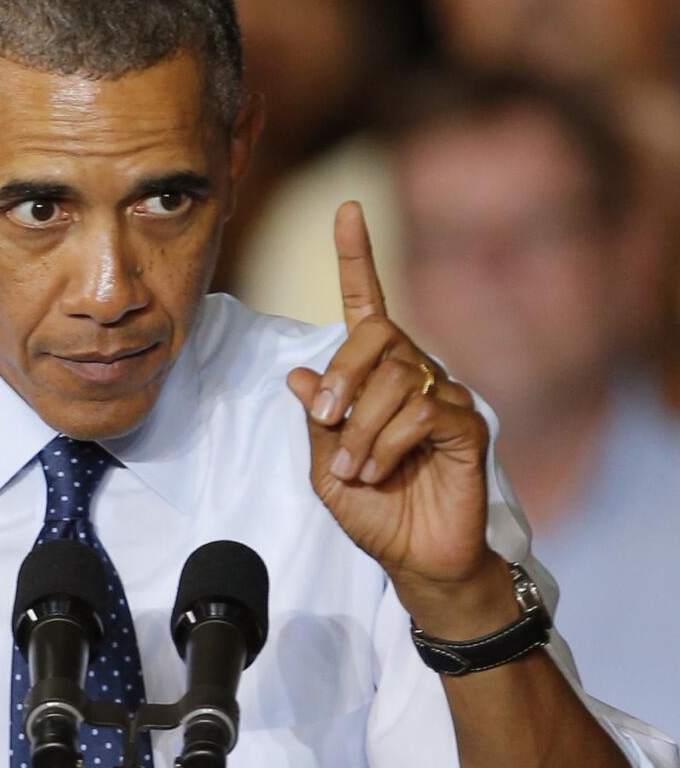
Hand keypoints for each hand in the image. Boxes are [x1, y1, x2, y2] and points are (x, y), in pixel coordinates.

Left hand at [287, 203, 512, 632]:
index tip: (347, 209)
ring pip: (395, 376)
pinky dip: (388, 441)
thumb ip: (317, 420)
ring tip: (355, 468)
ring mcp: (444, 396)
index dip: (356, 258)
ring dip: (361, 426)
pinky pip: (422, 410)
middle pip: (375, 334)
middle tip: (329, 423)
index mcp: (375, 376)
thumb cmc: (372, 510)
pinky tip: (379, 471)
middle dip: (343, 377)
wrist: (413, 558)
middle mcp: (413, 373)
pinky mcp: (467, 425)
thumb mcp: (324, 466)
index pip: (367, 304)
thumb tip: (300, 374)